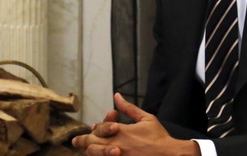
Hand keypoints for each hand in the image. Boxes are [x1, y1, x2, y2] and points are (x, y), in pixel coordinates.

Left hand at [71, 93, 200, 155]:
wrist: (171, 155)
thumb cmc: (159, 138)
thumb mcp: (146, 119)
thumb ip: (129, 108)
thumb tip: (117, 96)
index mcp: (121, 131)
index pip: (100, 128)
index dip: (96, 127)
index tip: (93, 127)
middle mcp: (116, 145)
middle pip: (92, 143)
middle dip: (83, 141)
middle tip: (76, 141)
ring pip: (96, 154)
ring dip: (89, 151)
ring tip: (83, 150)